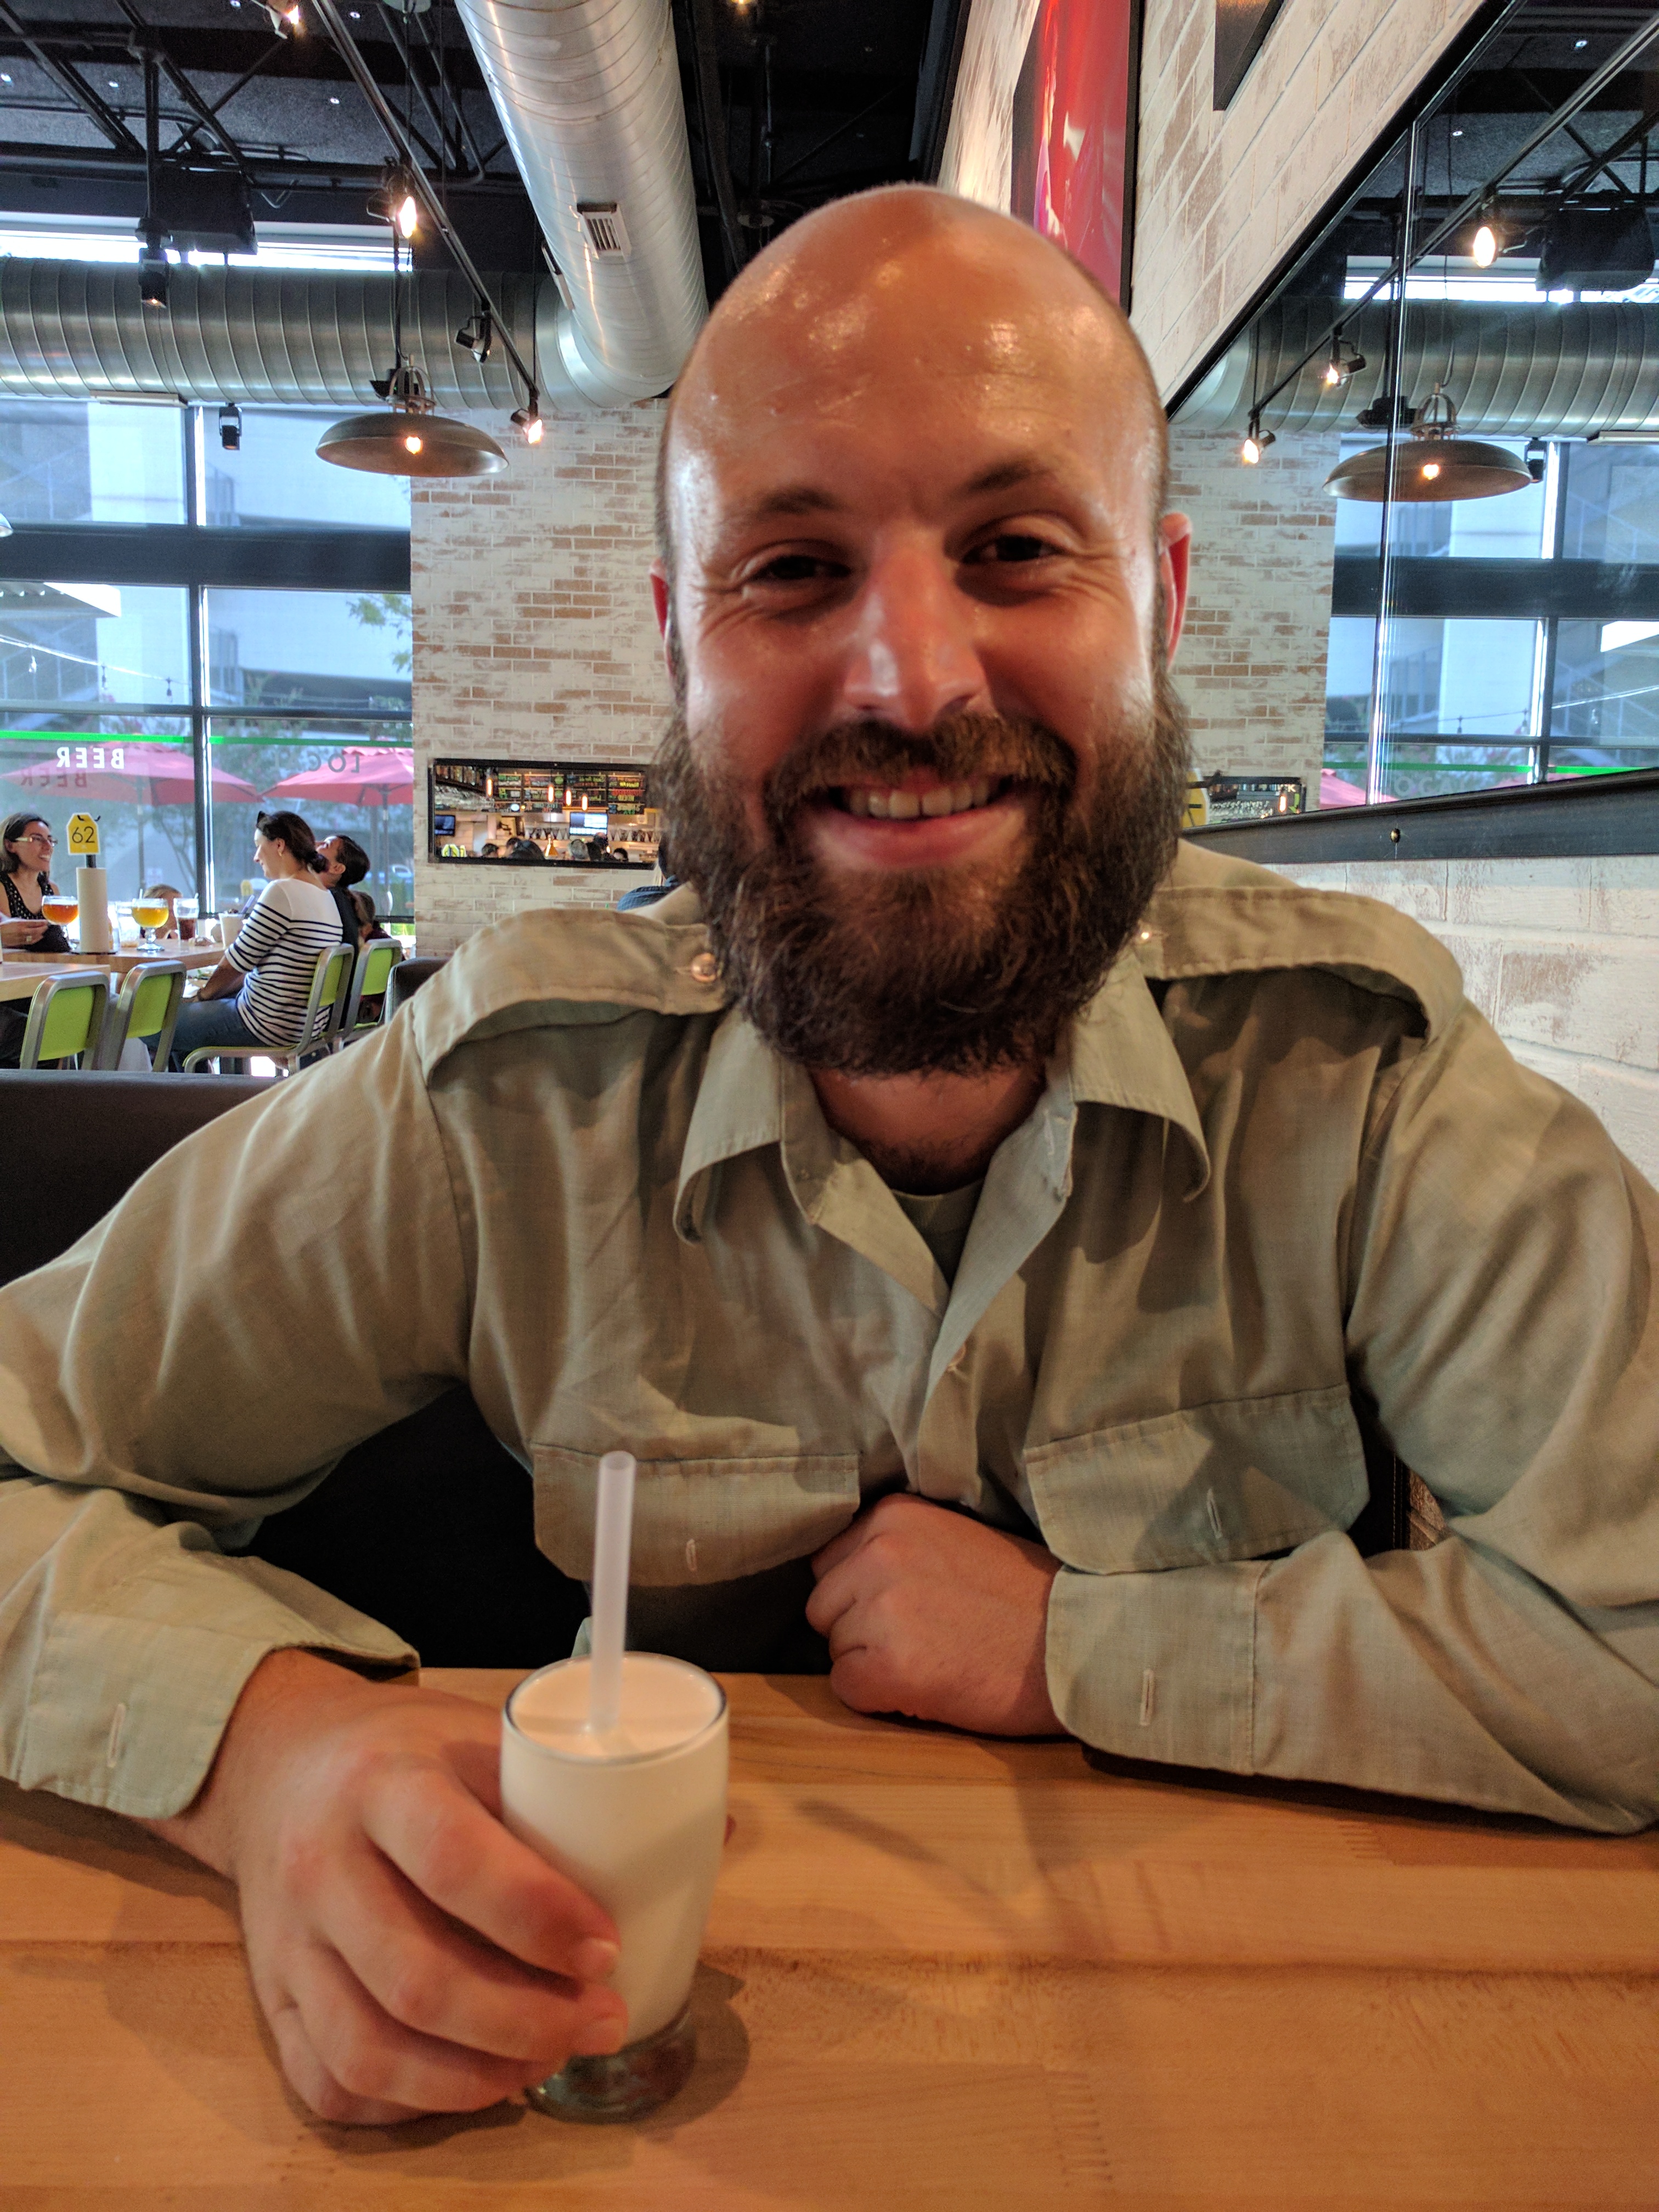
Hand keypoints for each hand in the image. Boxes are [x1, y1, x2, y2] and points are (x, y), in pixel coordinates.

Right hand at [0, 917, 45, 946]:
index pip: (34, 923)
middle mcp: (22, 931)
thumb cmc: (4, 925)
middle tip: (46, 926)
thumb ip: (23, 921)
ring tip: (44, 931)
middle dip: (43, 928)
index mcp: (20, 923)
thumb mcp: (14, 920)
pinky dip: (36, 939)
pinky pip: (30, 941)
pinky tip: (39, 937)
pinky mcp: (19, 942)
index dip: (42, 922)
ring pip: (34, 937)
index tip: (46, 921)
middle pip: (36, 930)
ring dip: (41, 934)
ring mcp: (21, 937)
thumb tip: (32, 921)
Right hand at [143, 1651, 627, 2124]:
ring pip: (368, 2047)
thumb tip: (720, 1830)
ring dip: (471, 2077)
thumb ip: (573, 1786)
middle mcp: (322, 1865)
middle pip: (416, 1977)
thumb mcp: (478, 1733)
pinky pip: (330, 2082)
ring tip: (545, 2061)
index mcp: (383, 1783)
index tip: (606, 1949)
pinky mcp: (272, 1998)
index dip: (539, 1917)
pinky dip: (406, 2103)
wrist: (278, 1763)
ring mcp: (289, 1942)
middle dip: (524, 2019)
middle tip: (603, 2020)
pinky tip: (471, 2083)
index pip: (455, 1861)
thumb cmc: (405, 1751)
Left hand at [807, 1494, 1063, 1735]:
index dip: (860, 1594)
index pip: (831, 1562)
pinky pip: (847, 1688)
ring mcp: (882, 1609)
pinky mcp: (889, 1667)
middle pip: (824, 1606)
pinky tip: (927, 1687)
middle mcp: (879, 1553)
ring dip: (871, 1663)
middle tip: (922, 1639)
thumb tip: (845, 1574)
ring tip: (933, 1660)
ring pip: (834, 1648)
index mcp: (893, 1515)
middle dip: (859, 1629)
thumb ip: (898, 1547)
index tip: (904, 1607)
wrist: (1080, 1645)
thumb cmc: (1023, 1599)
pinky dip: (879, 1698)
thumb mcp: (955, 1539)